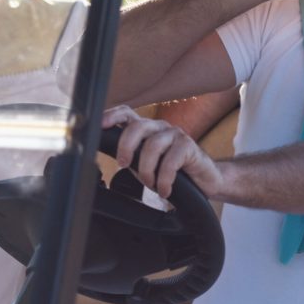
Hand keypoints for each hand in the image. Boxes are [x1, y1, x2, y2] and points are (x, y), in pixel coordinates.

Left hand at [102, 106, 222, 199]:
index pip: (127, 113)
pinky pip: (171, 161)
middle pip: (137, 126)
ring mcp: (175, 134)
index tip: (99, 126)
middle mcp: (160, 127)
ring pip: (153, 145)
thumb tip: (109, 160)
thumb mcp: (145, 165)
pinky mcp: (189, 146)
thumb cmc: (171, 172)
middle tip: (124, 165)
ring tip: (151, 185)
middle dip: (126, 146)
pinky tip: (165, 190)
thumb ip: (130, 158)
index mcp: (147, 129)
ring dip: (147, 170)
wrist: (203, 181)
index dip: (112, 116)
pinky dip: (164, 179)